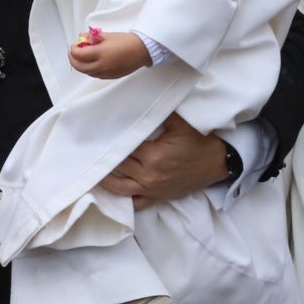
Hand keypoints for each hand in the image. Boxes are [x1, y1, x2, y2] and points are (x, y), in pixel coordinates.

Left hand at [67, 29, 149, 78]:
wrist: (142, 50)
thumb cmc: (127, 41)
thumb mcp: (108, 36)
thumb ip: (93, 37)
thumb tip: (82, 37)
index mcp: (100, 53)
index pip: (79, 54)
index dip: (73, 50)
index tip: (74, 45)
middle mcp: (102, 65)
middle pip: (80, 67)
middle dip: (73, 60)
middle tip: (72, 53)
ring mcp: (106, 72)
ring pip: (87, 72)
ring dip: (81, 66)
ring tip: (80, 58)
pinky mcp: (111, 76)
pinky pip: (96, 75)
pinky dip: (90, 70)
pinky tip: (90, 64)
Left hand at [98, 114, 226, 208]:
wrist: (218, 162)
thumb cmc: (199, 141)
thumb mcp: (180, 122)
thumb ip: (159, 112)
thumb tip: (139, 100)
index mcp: (153, 155)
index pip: (123, 148)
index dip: (109, 142)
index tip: (95, 137)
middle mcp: (149, 175)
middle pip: (118, 167)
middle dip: (103, 159)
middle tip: (86, 152)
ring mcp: (152, 189)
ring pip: (120, 187)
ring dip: (104, 181)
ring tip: (89, 172)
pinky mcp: (157, 198)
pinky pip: (135, 203)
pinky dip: (121, 201)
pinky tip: (108, 196)